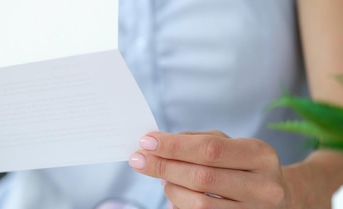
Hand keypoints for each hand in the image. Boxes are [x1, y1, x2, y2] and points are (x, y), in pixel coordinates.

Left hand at [130, 131, 290, 208]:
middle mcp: (263, 186)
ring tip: (162, 179)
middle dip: (164, 167)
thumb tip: (156, 144)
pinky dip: (180, 205)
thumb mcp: (229, 144)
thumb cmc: (244, 165)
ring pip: (199, 204)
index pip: (210, 150)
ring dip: (171, 189)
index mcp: (260, 155)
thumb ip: (196, 141)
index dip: (174, 146)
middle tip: (139, 160)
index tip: (146, 142)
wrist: (279, 197)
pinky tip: (173, 194)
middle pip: (202, 177)